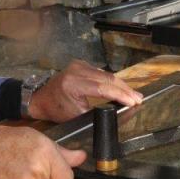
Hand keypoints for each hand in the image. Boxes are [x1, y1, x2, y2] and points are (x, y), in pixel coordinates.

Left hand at [26, 59, 142, 122]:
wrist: (40, 98)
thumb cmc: (57, 110)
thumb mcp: (77, 115)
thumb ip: (98, 113)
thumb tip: (120, 112)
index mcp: (73, 84)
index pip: (102, 88)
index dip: (120, 95)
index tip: (134, 102)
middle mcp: (76, 70)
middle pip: (107, 78)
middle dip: (125, 90)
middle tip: (139, 99)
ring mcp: (79, 64)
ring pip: (106, 74)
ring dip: (121, 85)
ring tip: (134, 95)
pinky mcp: (81, 63)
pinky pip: (101, 72)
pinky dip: (112, 81)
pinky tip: (122, 88)